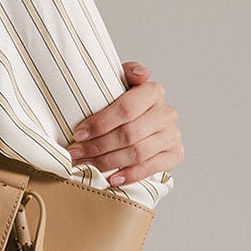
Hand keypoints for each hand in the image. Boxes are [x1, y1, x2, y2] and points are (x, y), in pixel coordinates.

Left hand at [67, 62, 183, 185]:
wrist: (141, 118)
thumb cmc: (124, 101)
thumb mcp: (120, 82)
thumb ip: (128, 72)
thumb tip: (142, 73)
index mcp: (154, 91)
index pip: (126, 109)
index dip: (100, 123)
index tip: (79, 134)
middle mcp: (167, 113)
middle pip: (129, 134)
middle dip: (98, 146)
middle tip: (76, 153)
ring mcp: (172, 135)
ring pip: (138, 153)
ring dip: (108, 162)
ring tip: (87, 164)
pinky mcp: (175, 154)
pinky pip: (151, 168)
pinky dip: (130, 175)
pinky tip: (112, 178)